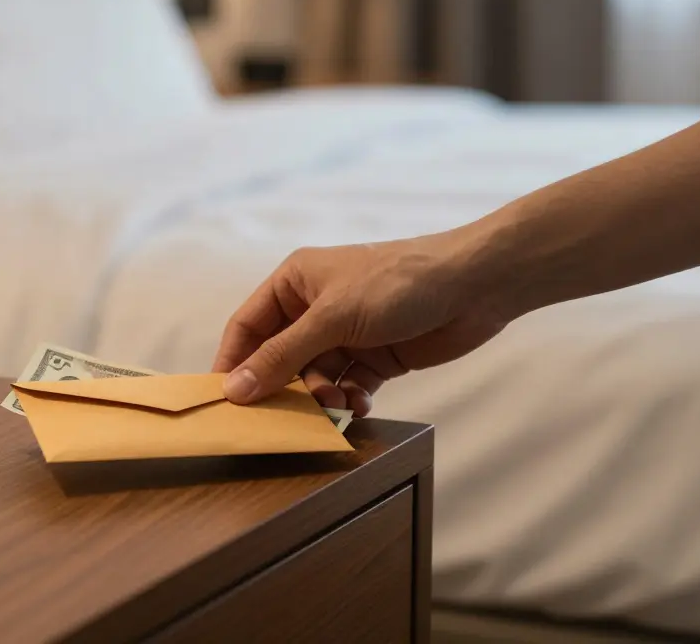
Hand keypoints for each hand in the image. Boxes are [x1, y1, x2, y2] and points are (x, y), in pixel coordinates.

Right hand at [212, 234, 509, 415]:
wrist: (475, 286)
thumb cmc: (397, 284)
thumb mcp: (332, 318)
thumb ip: (282, 356)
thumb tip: (235, 388)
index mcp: (295, 282)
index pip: (248, 326)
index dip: (234, 362)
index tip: (224, 401)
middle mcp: (315, 307)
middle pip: (279, 358)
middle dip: (284, 387)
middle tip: (285, 416)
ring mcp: (347, 333)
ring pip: (314, 378)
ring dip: (321, 397)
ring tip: (338, 404)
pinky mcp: (376, 356)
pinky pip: (347, 386)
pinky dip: (350, 399)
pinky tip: (361, 404)